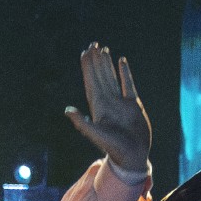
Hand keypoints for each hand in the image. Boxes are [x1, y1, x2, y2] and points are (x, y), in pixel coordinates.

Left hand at [64, 44, 150, 180]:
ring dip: (107, 64)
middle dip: (95, 61)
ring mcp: (120, 102)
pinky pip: (128, 84)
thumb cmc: (114, 148)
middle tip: (92, 44)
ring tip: (103, 50)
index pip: (90, 82)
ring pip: (111, 77)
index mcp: (98, 106)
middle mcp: (108, 102)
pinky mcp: (133, 104)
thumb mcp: (96, 135)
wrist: (133, 156)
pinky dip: (124, 72)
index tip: (84, 52)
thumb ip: (82, 123)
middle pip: (99, 76)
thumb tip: (67, 110)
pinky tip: (122, 61)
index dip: (87, 67)